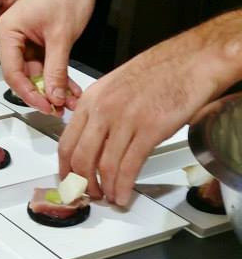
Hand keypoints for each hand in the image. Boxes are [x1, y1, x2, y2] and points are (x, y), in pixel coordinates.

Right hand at [0, 0, 96, 112]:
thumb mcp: (61, 37)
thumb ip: (56, 71)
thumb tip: (54, 96)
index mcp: (7, 30)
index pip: (13, 73)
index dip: (30, 94)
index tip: (46, 106)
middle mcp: (12, 35)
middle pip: (23, 75)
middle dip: (44, 93)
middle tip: (59, 108)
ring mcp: (25, 37)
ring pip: (37, 72)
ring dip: (54, 87)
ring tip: (70, 101)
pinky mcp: (39, 38)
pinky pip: (46, 63)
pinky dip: (59, 75)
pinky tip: (71, 88)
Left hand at [59, 29, 225, 204]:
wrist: (193, 60)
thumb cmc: (160, 72)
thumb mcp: (115, 86)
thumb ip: (99, 113)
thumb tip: (92, 143)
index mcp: (91, 99)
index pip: (66, 143)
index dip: (65, 170)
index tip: (69, 181)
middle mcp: (103, 109)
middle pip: (81, 159)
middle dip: (83, 184)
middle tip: (89, 195)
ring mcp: (125, 120)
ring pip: (104, 167)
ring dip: (105, 190)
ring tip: (109, 198)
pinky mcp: (149, 130)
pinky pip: (128, 167)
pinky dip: (123, 187)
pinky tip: (123, 195)